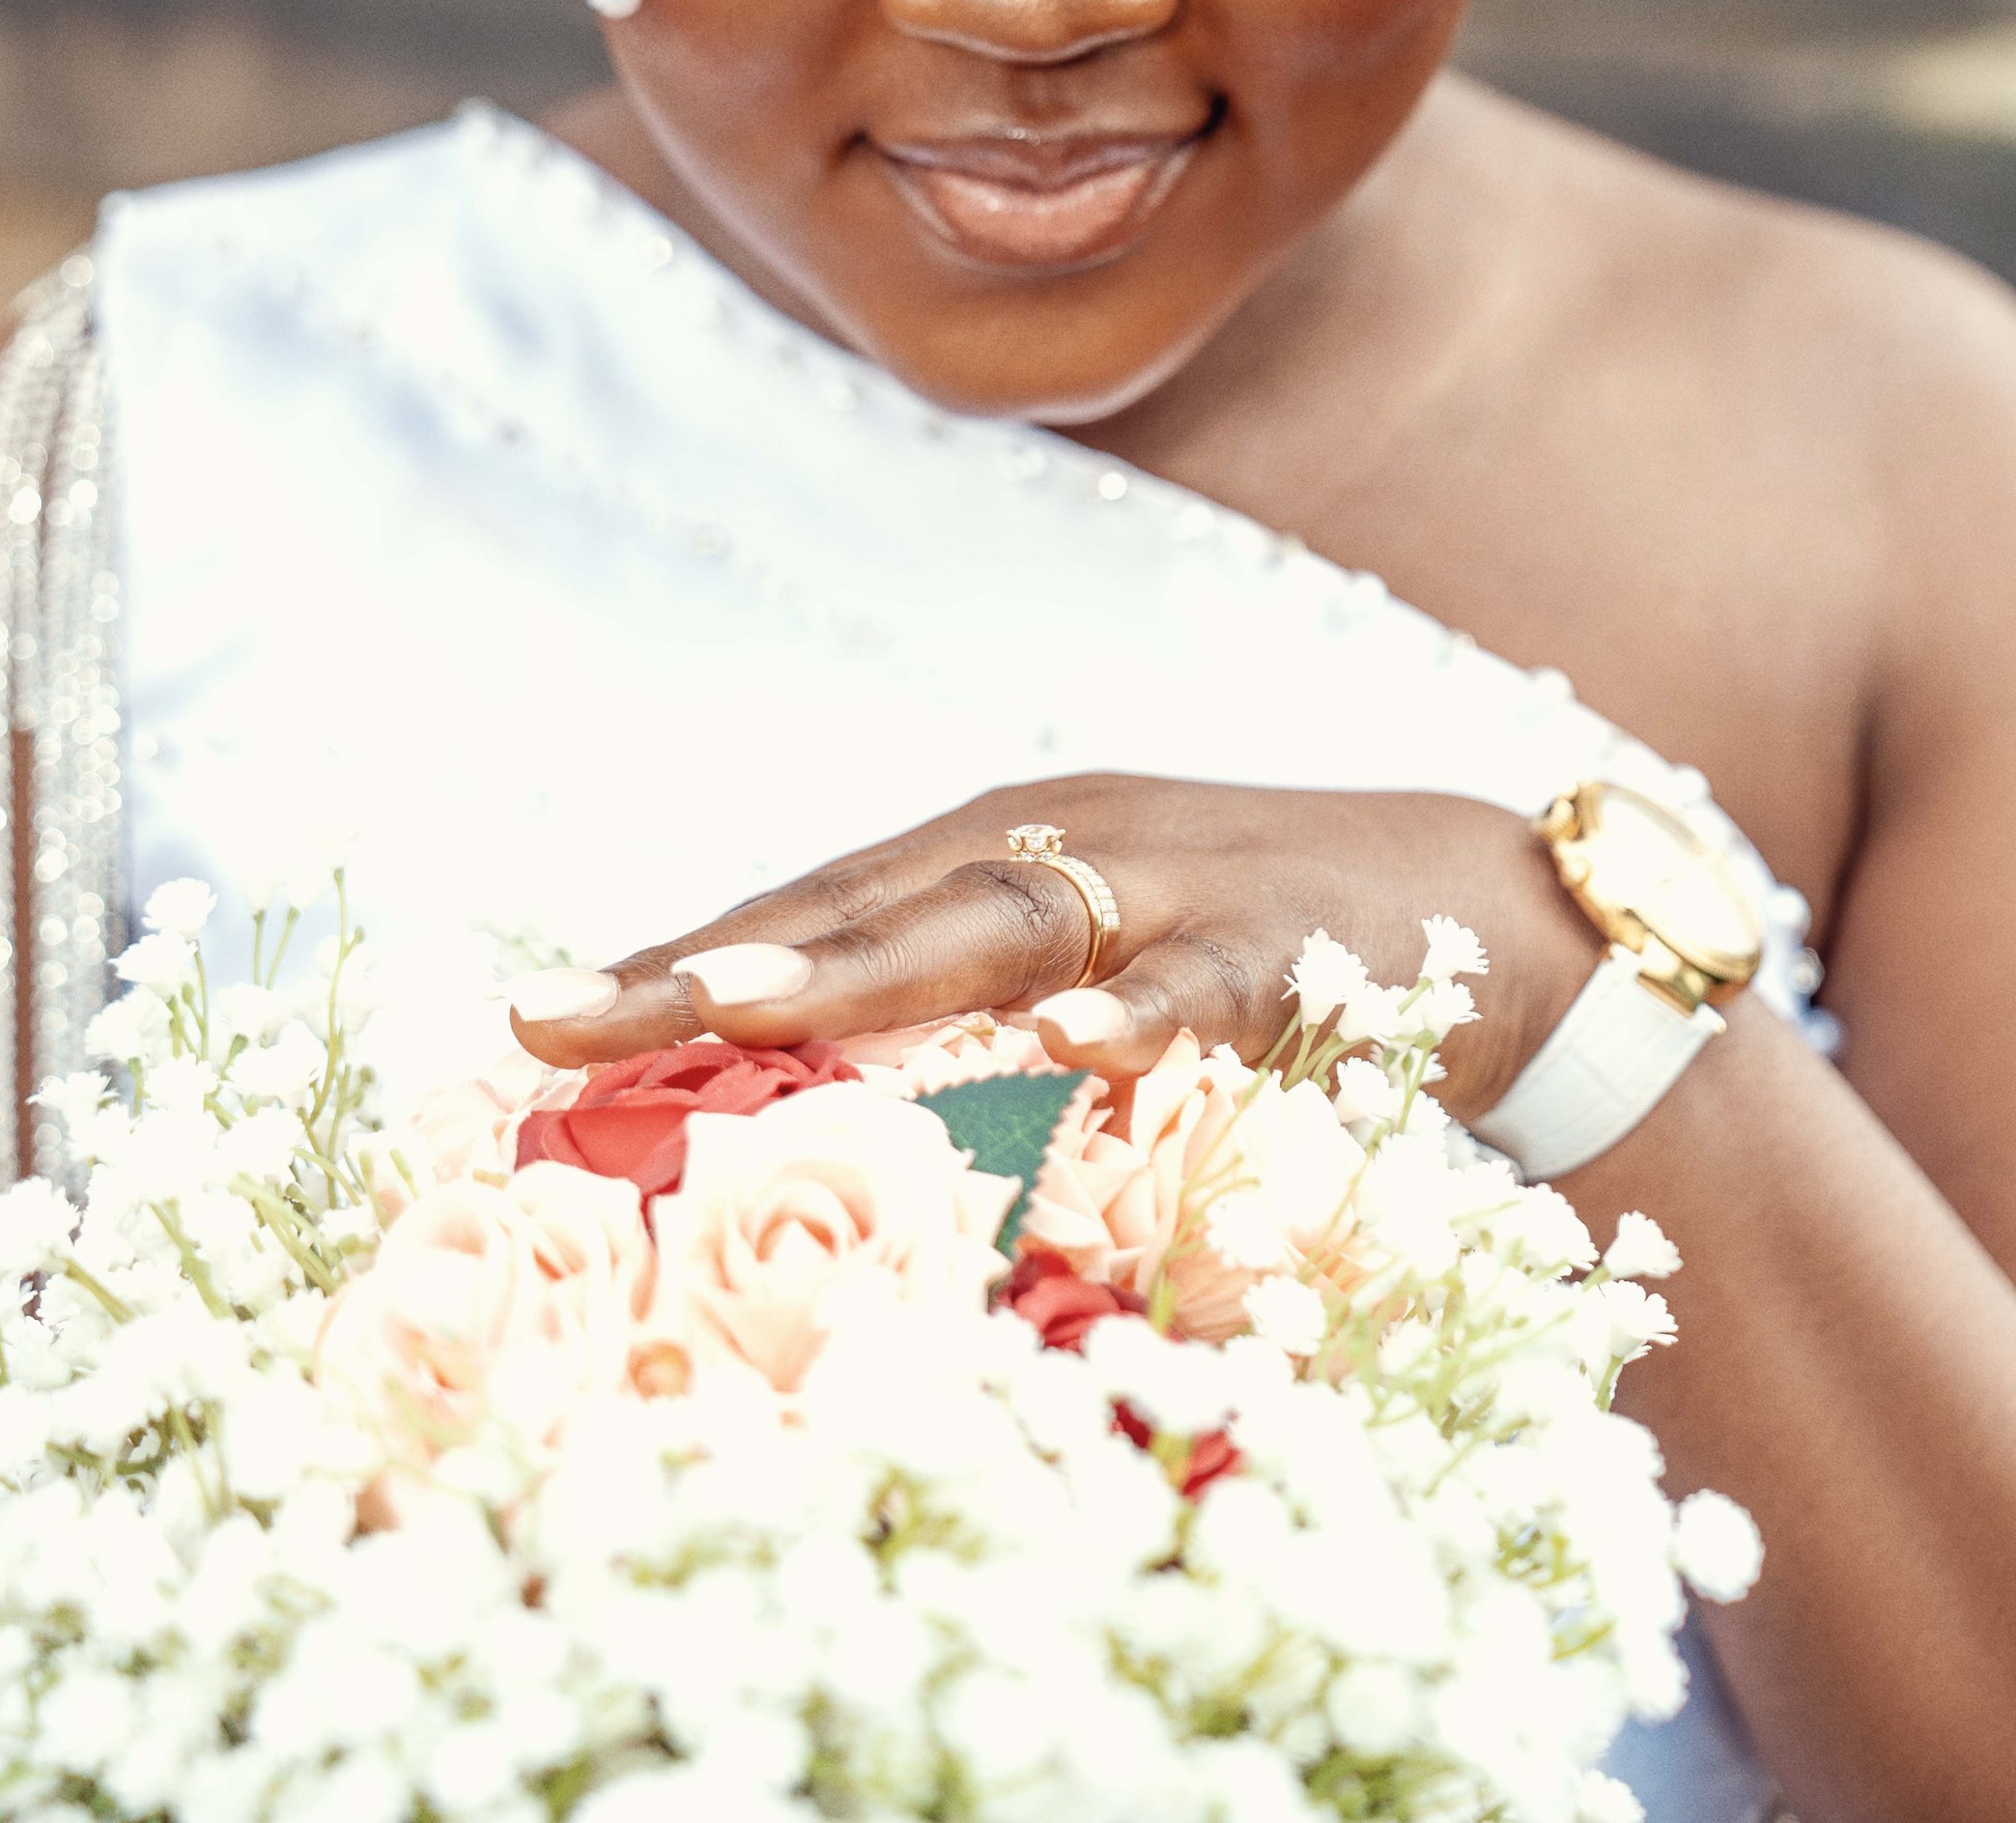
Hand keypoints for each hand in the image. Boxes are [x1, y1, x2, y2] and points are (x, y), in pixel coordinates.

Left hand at [507, 775, 1602, 1121]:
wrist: (1488, 907)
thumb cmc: (1255, 971)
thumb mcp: (1100, 987)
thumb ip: (978, 1047)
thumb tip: (815, 1170)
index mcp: (998, 858)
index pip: (805, 910)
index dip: (671, 962)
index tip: (527, 1025)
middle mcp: (1058, 846)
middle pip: (856, 905)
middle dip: (710, 964)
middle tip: (563, 1020)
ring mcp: (1166, 886)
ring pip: (991, 922)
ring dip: (861, 967)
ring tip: (730, 1007)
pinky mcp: (1285, 948)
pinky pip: (1200, 987)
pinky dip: (1137, 1012)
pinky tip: (1075, 1050)